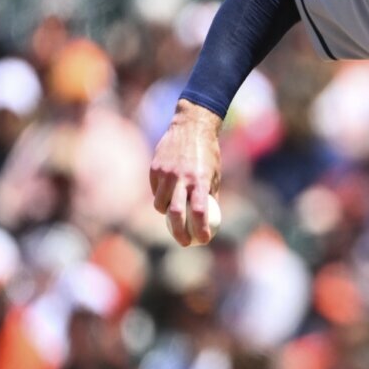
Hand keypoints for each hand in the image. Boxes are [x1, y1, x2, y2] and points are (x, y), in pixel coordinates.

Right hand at [150, 99, 222, 246]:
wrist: (190, 127)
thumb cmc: (207, 153)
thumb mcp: (214, 174)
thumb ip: (210, 196)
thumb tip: (210, 220)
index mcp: (200, 180)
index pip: (200, 211)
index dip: (201, 229)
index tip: (204, 240)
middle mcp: (181, 177)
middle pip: (176, 214)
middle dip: (179, 233)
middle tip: (185, 242)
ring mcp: (165, 173)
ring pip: (160, 205)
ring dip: (167, 215)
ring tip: (175, 216)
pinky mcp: (154, 169)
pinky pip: (155, 191)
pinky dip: (161, 198)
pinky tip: (168, 196)